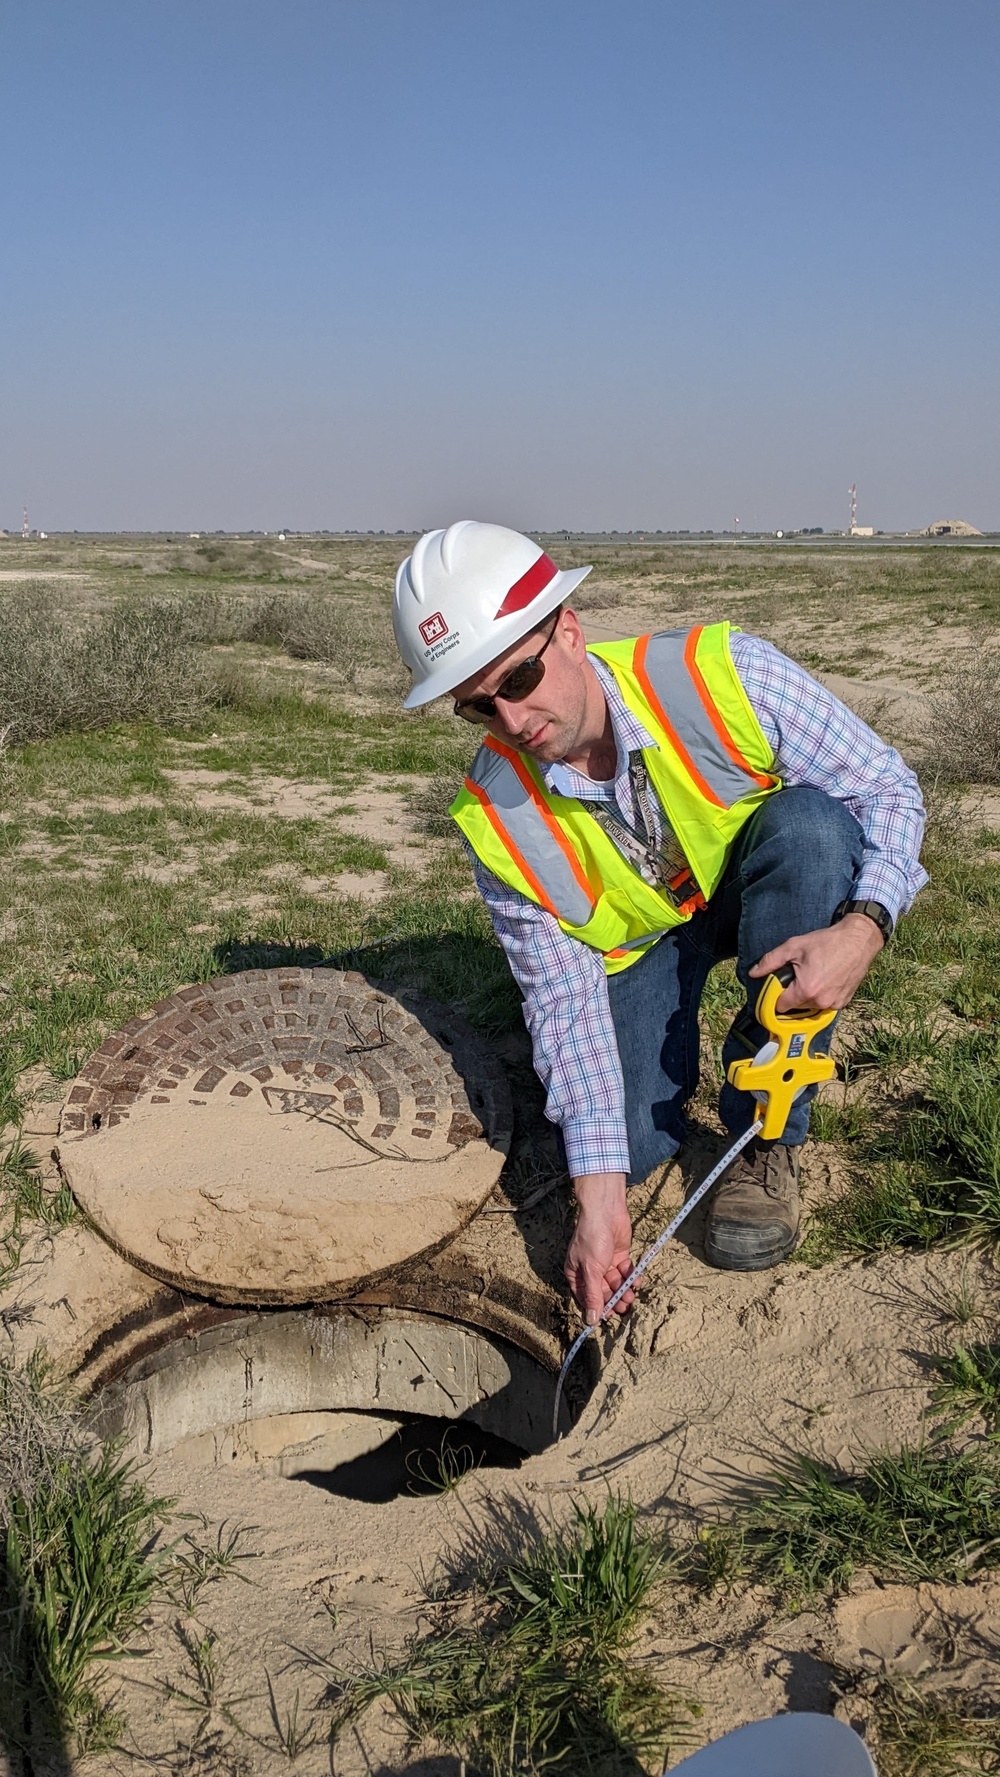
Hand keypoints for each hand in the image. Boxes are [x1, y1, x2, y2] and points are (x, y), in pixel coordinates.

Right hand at [565, 1173, 633, 1324]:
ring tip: (631, 1296)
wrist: (606, 1211)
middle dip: (613, 1299)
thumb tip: (591, 1320)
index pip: (585, 1297)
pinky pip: (624, 1271)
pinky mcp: (618, 1256)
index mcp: (576, 1274)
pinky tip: (636, 1281)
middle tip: (624, 1307)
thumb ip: (593, 1295)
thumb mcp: (591, 1269)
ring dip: (623, 1290)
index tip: (609, 1317)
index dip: (597, 1308)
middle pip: (602, 1291)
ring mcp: (604, 1262)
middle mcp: (589, 1270)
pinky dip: (630, 1277)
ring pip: (614, 1283)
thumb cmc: (592, 1238)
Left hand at [750, 913, 884, 1012]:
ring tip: (812, 976)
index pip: (780, 1006)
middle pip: (795, 1007)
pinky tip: (825, 980)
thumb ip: (770, 961)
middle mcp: (820, 1001)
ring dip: (807, 996)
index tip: (777, 987)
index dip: (776, 996)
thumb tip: (753, 973)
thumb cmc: (826, 942)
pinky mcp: (844, 1002)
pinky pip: (825, 1005)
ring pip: (810, 1007)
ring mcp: (834, 1004)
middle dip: (793, 994)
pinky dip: (821, 996)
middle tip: (798, 975)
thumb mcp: (794, 946)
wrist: (858, 940)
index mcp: (806, 989)